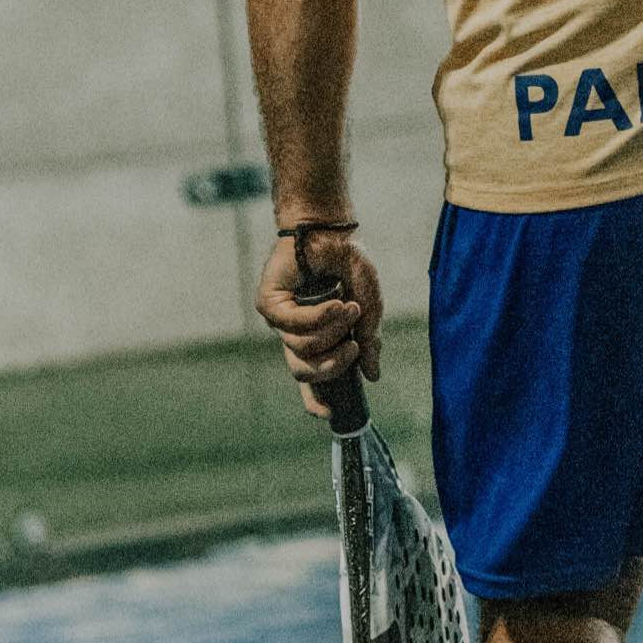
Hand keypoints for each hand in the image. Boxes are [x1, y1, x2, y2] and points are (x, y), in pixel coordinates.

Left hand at [255, 230, 383, 417]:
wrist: (331, 228)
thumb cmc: (347, 262)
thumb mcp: (368, 305)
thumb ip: (370, 339)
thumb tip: (373, 376)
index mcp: (315, 336)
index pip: (310, 377)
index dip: (316, 399)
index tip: (329, 414)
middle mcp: (294, 332)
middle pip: (303, 372)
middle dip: (333, 366)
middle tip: (354, 346)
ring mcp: (279, 319)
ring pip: (302, 349)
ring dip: (333, 331)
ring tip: (349, 307)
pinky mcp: (269, 303)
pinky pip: (294, 325)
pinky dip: (320, 317)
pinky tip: (336, 302)